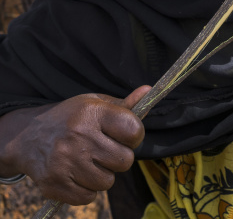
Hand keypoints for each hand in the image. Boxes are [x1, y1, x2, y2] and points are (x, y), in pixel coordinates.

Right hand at [1, 85, 149, 205]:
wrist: (28, 136)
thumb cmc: (70, 117)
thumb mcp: (95, 103)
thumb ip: (124, 104)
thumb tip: (148, 91)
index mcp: (92, 112)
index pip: (133, 130)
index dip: (135, 135)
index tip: (126, 135)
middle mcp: (79, 136)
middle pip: (124, 160)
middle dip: (119, 157)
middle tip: (105, 149)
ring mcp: (66, 162)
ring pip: (108, 182)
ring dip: (103, 174)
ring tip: (89, 160)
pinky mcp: (55, 184)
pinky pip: (89, 197)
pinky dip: (87, 189)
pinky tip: (77, 173)